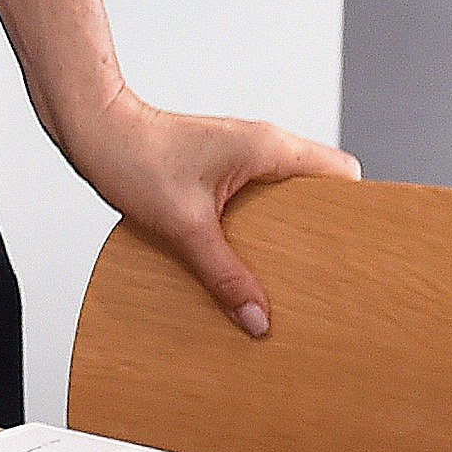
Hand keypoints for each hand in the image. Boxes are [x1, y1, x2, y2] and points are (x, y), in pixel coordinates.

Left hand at [55, 93, 362, 339]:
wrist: (96, 132)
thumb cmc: (135, 160)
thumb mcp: (186, 229)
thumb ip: (225, 275)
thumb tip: (258, 320)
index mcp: (270, 149)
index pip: (342, 173)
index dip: (355, 211)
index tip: (352, 251)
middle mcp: (264, 145)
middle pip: (320, 189)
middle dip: (323, 230)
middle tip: (320, 272)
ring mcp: (244, 153)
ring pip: (288, 194)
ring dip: (288, 230)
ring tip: (285, 272)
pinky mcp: (224, 164)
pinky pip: (260, 196)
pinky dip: (262, 224)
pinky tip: (248, 256)